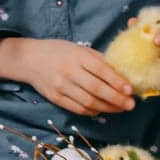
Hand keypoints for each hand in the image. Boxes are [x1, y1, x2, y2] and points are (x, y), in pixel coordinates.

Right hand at [0, 37, 134, 115]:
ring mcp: (61, 86)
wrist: (29, 59)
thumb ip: (98, 59)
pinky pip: (77, 108)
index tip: (130, 90)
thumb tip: (121, 72)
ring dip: (106, 108)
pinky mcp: (55, 98)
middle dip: (116, 99)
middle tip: (130, 105)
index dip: (117, 82)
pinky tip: (101, 110)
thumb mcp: (79, 49)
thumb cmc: (59, 51)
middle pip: (96, 89)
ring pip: (88, 102)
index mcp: (78, 56)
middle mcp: (69, 72)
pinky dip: (92, 111)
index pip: (102, 71)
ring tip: (119, 109)